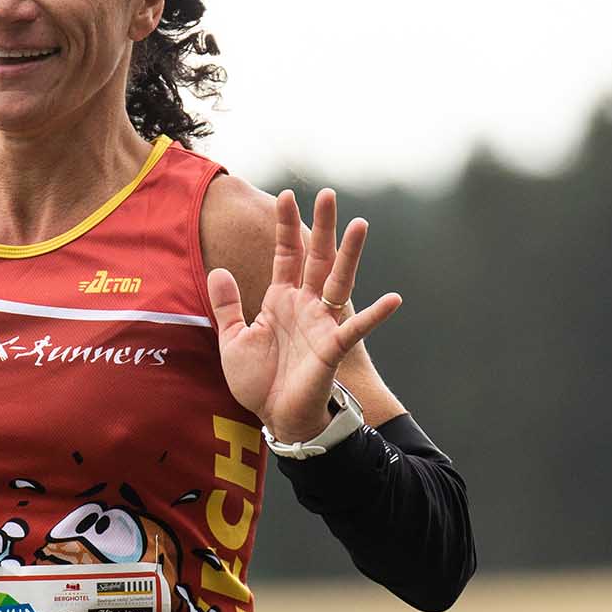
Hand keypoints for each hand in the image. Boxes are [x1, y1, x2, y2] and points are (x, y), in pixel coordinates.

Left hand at [208, 188, 401, 441]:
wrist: (275, 417)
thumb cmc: (257, 381)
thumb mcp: (232, 340)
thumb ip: (227, 305)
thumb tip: (219, 269)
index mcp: (281, 300)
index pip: (286, 254)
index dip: (286, 227)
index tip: (285, 196)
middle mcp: (305, 305)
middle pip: (316, 258)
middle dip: (322, 227)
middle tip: (329, 194)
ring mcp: (321, 324)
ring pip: (339, 281)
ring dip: (349, 254)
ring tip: (360, 225)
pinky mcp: (332, 348)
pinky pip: (355, 329)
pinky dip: (374, 315)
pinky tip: (392, 299)